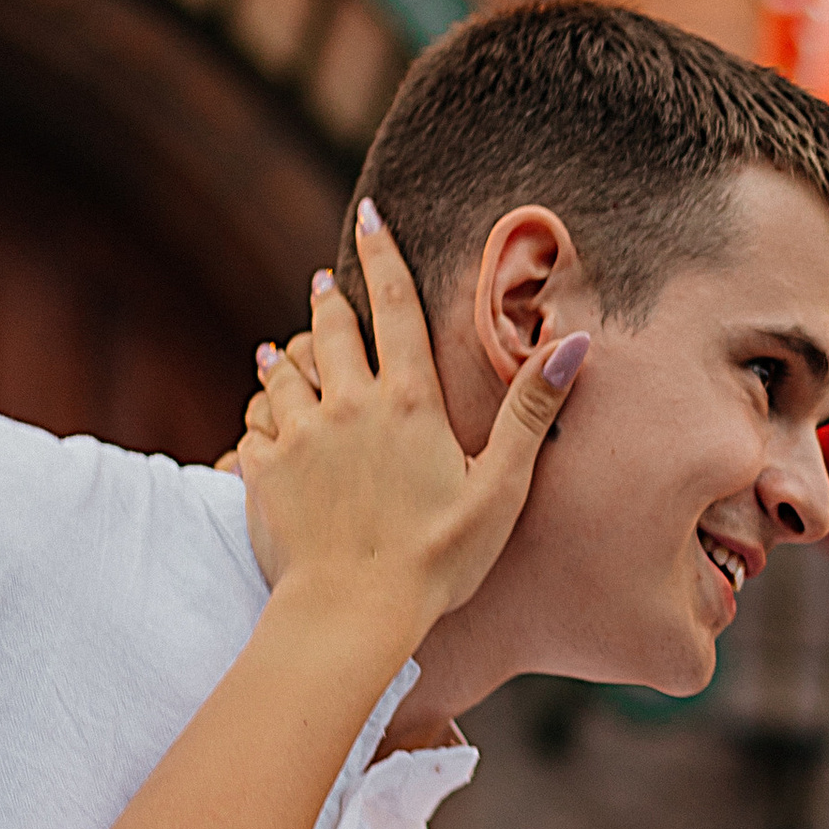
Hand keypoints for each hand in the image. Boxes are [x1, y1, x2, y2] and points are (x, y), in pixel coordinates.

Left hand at [239, 202, 587, 621]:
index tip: (370, 216)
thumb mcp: (501, 487)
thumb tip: (574, 343)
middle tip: (326, 283)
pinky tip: (263, 415)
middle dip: (329, 299)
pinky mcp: (262, 468)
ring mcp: (299, 434)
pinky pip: (254, 421)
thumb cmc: (438, 560)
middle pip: (330, 328)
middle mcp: (347, 403)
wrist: (350, 613)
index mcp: (408, 401)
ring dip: (286, 352)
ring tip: (282, 347)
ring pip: (282, 369)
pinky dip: (260, 411)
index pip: (393, 306)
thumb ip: (530, 410)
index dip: (384, 254)